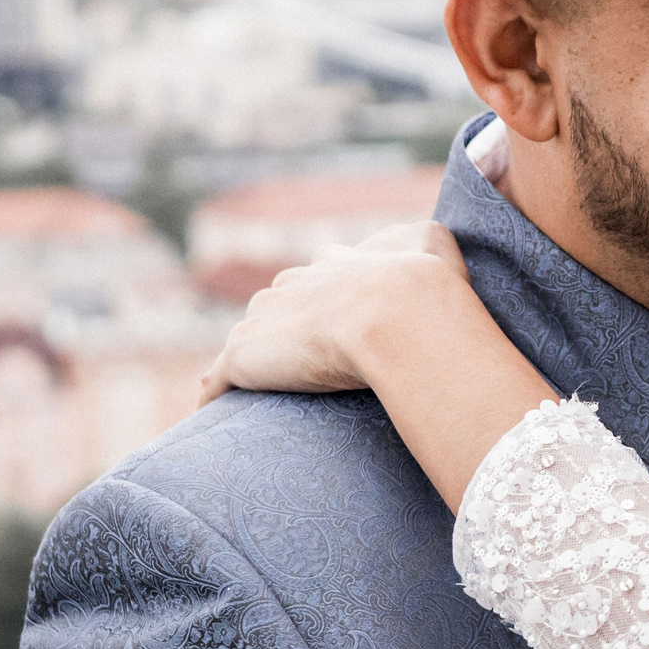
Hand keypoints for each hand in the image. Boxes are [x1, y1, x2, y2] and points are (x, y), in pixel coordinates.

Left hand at [198, 222, 472, 405]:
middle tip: (298, 360)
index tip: (327, 321)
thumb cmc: (424, 288)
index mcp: (332, 264)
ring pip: (248, 338)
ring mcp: (263, 320)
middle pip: (276, 306)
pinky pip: (220, 378)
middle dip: (282, 327)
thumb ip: (424, 238)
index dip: (322, 301)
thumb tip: (423, 238)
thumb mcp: (435, 243)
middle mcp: (292, 285)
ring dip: (251, 359)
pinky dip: (216, 391)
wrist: (397, 315)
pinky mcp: (245, 356)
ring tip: (258, 389)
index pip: (315, 279)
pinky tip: (213, 409)